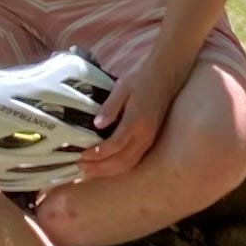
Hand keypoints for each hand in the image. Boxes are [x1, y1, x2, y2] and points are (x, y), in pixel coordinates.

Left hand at [80, 66, 180, 181]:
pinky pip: (134, 161)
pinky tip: (105, 166)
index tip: (81, 155)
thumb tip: (97, 124)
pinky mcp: (150, 141)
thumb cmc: (141, 78)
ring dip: (108, 171)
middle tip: (80, 166)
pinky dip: (117, 167)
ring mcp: (149, 140)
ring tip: (89, 170)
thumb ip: (110, 107)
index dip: (98, 153)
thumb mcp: (122, 87)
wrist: (166, 75)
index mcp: (138, 121)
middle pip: (122, 161)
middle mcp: (145, 135)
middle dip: (100, 167)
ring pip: (128, 164)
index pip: (116, 145)